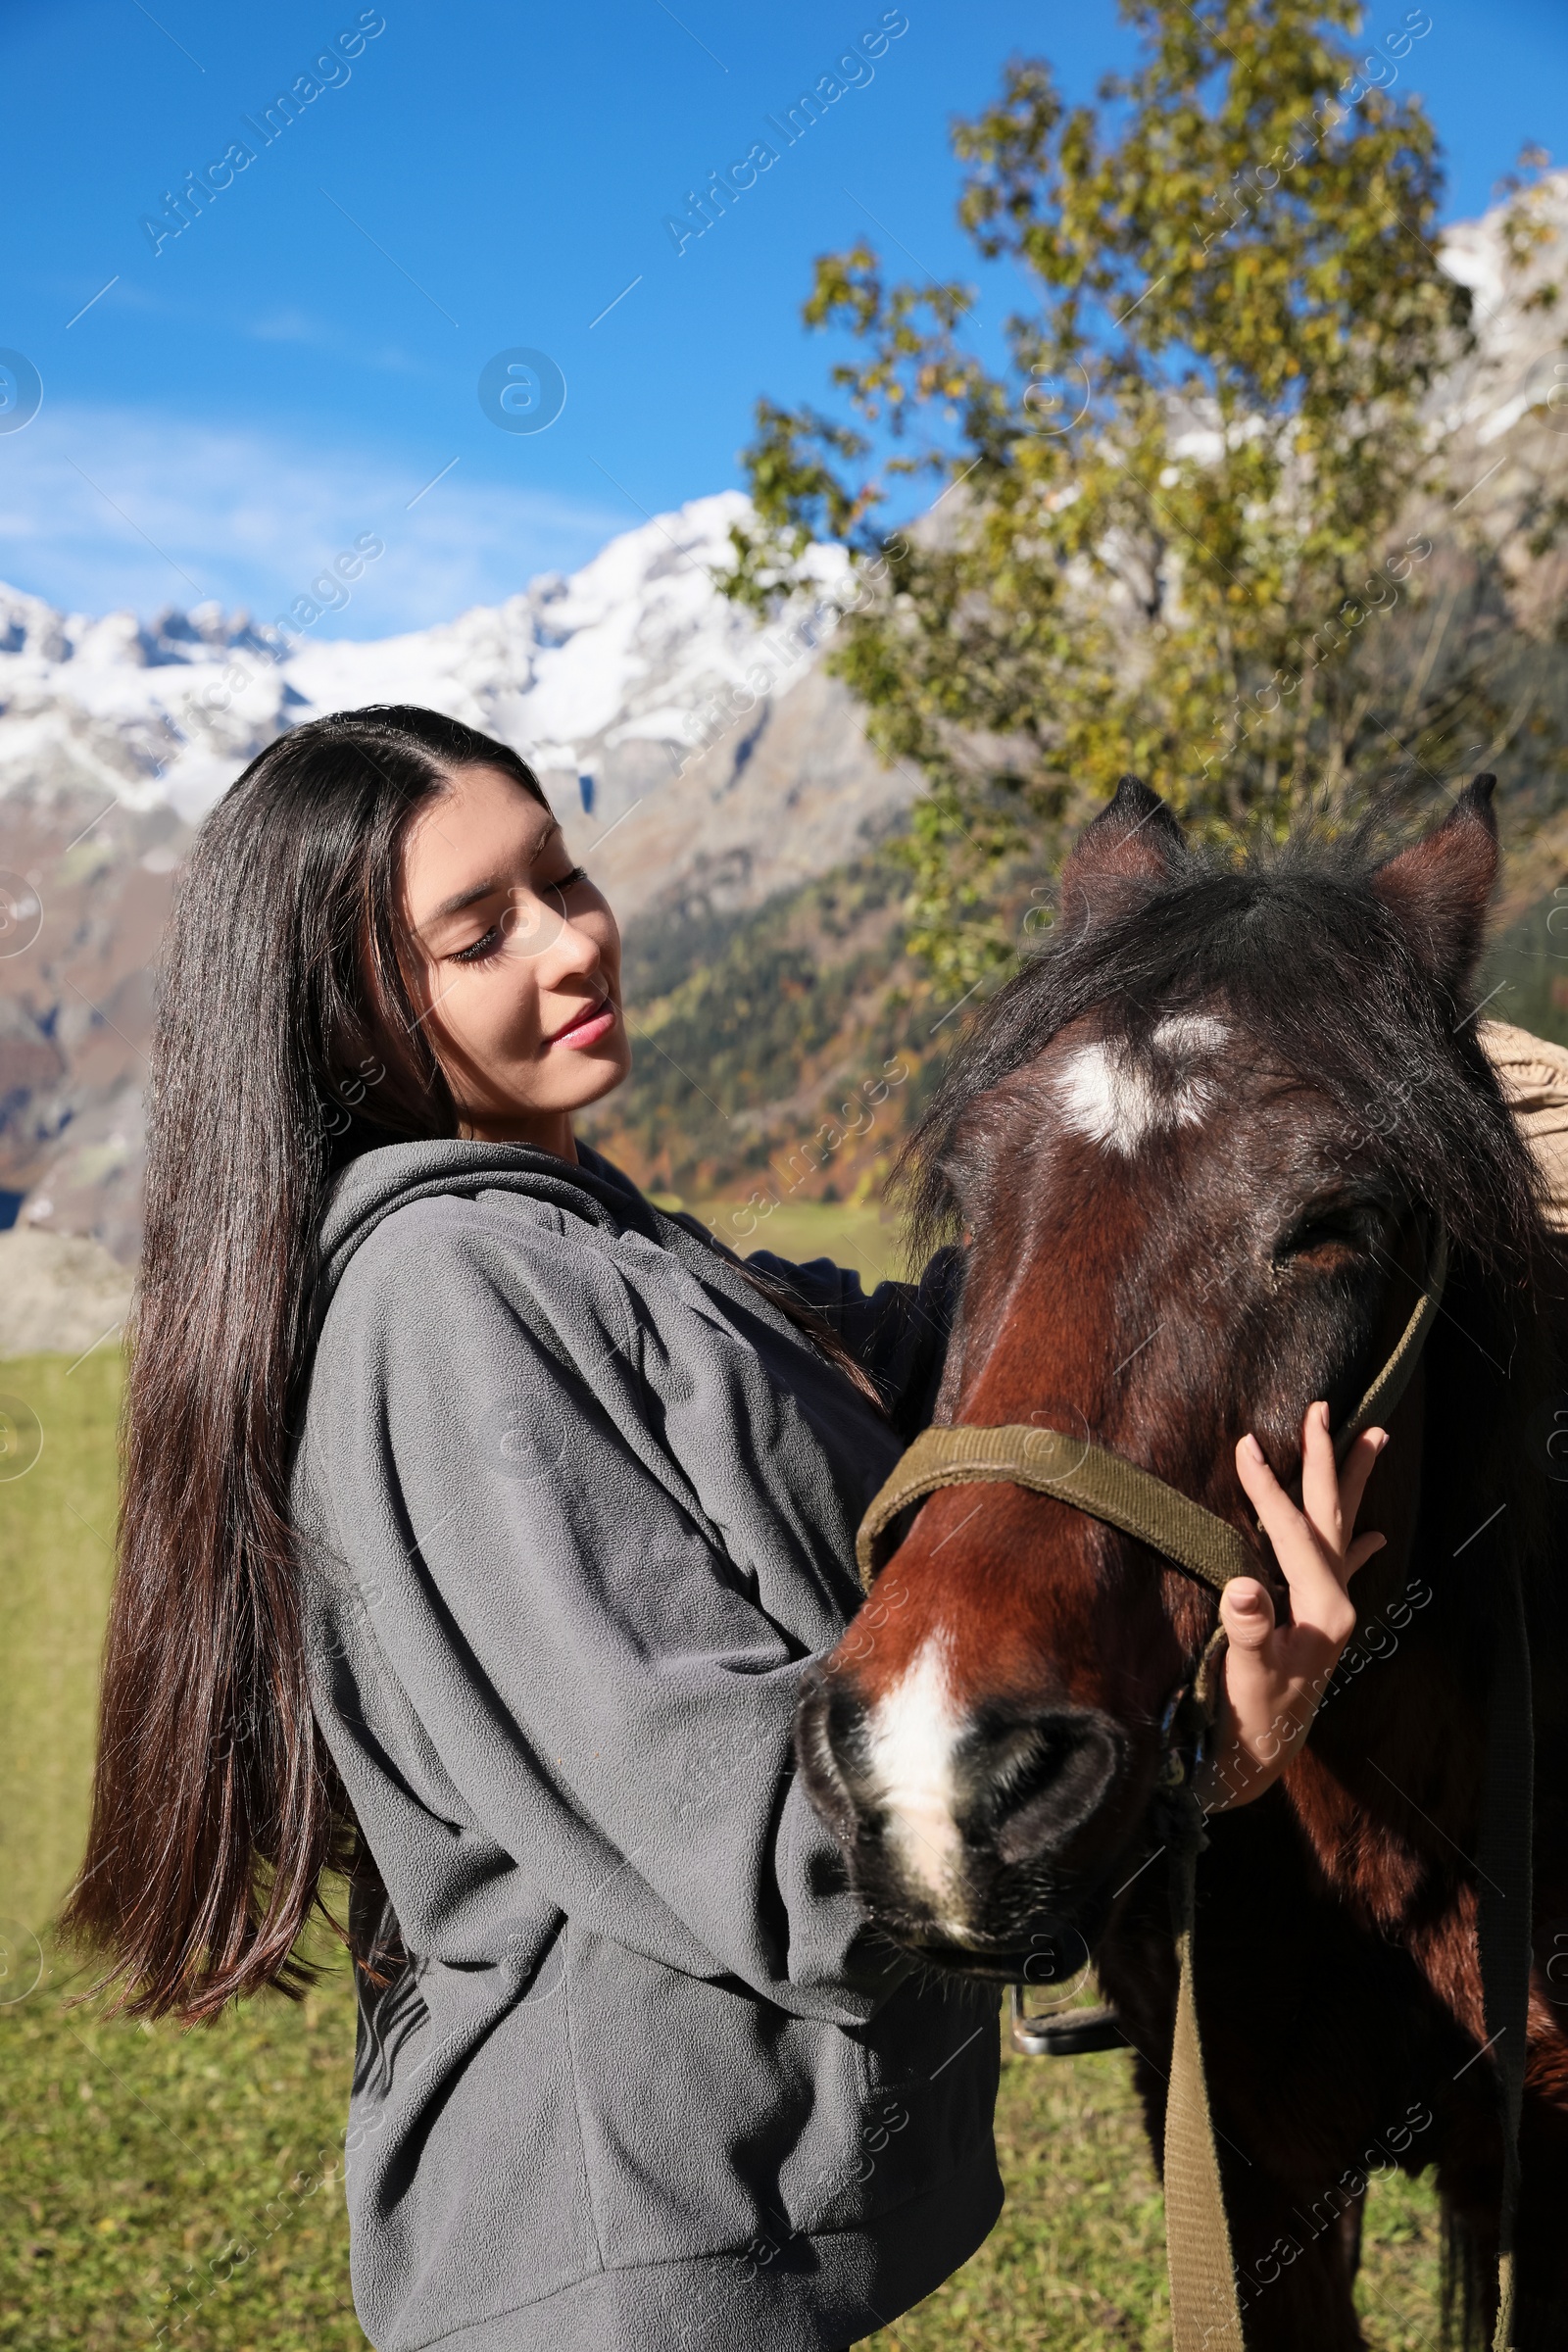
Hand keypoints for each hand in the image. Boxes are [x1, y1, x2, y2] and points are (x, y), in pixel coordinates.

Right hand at [1196, 1402, 1387, 1812]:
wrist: (1264, 1751)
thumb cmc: (1254, 1712)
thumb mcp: (1247, 1671)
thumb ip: (1250, 1628)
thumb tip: (1243, 1586)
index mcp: (1322, 1607)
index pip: (1293, 1533)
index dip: (1269, 1490)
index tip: (1246, 1446)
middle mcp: (1336, 1600)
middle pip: (1332, 1516)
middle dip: (1329, 1461)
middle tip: (1326, 1409)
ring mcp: (1333, 1607)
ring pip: (1343, 1529)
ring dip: (1355, 1483)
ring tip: (1374, 1437)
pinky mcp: (1322, 1618)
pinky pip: (1344, 1565)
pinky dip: (1358, 1543)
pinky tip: (1375, 1533)